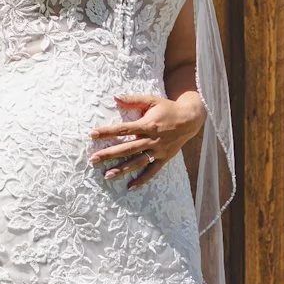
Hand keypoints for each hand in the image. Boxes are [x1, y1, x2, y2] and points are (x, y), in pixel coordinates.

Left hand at [89, 92, 204, 189]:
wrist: (190, 119)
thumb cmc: (167, 108)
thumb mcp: (151, 100)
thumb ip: (133, 100)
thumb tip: (114, 97)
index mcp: (147, 124)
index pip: (124, 129)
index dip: (107, 132)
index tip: (92, 135)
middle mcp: (152, 139)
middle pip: (127, 148)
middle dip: (109, 154)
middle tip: (93, 159)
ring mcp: (158, 150)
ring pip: (138, 162)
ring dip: (122, 169)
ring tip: (107, 175)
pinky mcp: (164, 158)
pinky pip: (152, 171)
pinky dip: (142, 180)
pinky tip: (130, 187)